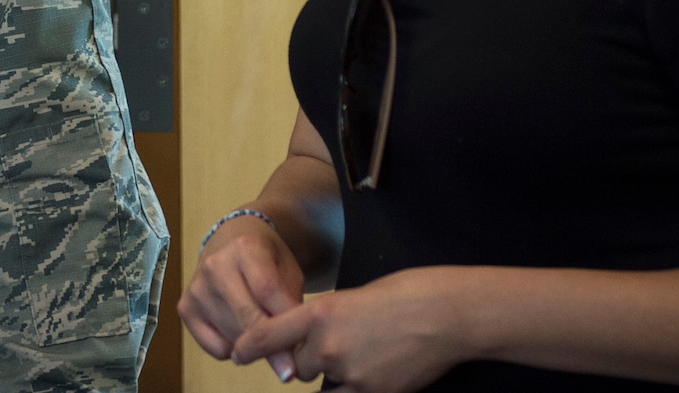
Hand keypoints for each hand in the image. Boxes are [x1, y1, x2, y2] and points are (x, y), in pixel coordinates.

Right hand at [178, 216, 305, 379]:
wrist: (229, 242)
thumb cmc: (266, 260)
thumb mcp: (287, 271)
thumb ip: (290, 304)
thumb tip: (292, 349)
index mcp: (245, 248)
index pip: (267, 291)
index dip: (285, 323)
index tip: (301, 351)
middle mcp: (215, 265)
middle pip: (247, 317)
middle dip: (270, 347)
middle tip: (288, 367)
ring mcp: (197, 287)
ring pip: (233, 337)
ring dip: (254, 347)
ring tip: (262, 332)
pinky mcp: (185, 308)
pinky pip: (217, 347)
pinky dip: (234, 350)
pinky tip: (240, 331)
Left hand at [229, 267, 473, 391]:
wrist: (441, 314)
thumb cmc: (401, 295)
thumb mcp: (351, 297)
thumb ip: (325, 318)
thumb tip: (311, 337)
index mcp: (320, 313)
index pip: (269, 336)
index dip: (249, 347)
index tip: (237, 354)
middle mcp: (327, 345)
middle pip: (300, 364)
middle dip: (310, 359)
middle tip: (338, 344)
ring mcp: (348, 373)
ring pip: (323, 381)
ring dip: (333, 373)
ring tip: (363, 352)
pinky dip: (352, 387)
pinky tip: (372, 370)